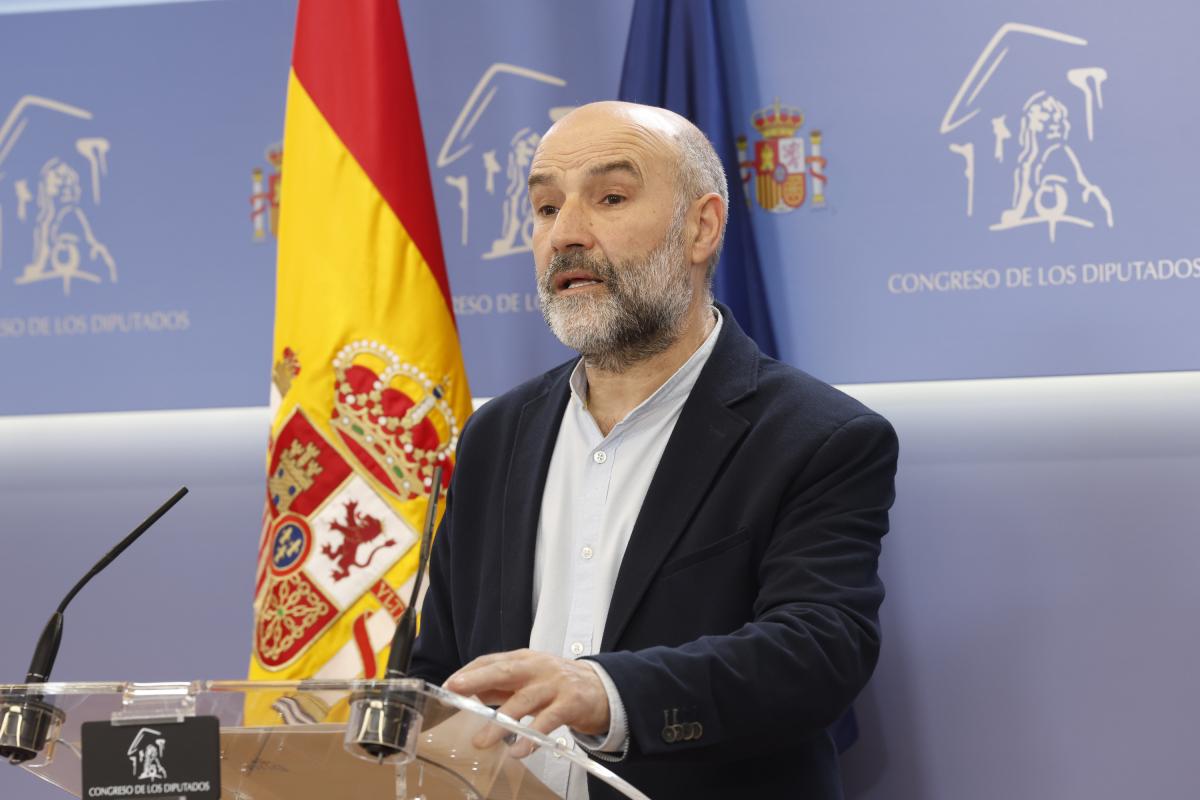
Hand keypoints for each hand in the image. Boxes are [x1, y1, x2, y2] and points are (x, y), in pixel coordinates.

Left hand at [445, 649, 609, 753]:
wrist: (600, 688)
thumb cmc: (557, 684)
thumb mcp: (528, 679)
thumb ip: (500, 686)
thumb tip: (467, 694)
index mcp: (524, 659)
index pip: (492, 661)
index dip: (470, 672)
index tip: (449, 685)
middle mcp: (538, 668)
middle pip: (505, 672)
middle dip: (478, 680)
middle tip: (456, 690)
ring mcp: (555, 685)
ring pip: (523, 702)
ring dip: (500, 723)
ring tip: (481, 741)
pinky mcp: (570, 704)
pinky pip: (547, 722)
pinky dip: (530, 738)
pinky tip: (517, 751)